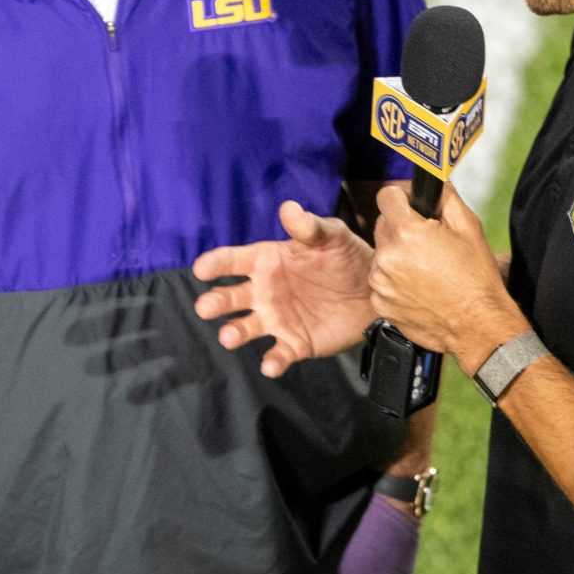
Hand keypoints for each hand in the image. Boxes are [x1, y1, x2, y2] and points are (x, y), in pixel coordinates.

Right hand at [192, 199, 377, 378]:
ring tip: (228, 337)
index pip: (234, 261)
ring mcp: (276, 319)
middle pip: (231, 298)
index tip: (201, 269)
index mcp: (266, 262)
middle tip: (204, 307)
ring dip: (234, 333)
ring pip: (246, 328)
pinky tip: (270, 365)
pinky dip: (272, 361)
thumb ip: (310, 226)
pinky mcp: (294, 344)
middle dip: (216, 302)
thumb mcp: (331, 236)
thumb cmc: (346, 257)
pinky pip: (278, 354)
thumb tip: (288, 207)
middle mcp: (264, 292)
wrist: (373, 292)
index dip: (216, 263)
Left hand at [370, 184, 525, 365]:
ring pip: (381, 254)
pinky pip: (381, 281)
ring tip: (425, 268)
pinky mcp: (380, 304)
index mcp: (407, 233)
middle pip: (383, 225)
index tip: (411, 204)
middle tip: (426, 241)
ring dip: (397, 255)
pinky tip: (419, 287)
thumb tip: (435, 183)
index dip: (401, 197)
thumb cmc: (476, 279)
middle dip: (401, 227)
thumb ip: (447, 198)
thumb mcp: (469, 228)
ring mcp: (381, 282)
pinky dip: (395, 280)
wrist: (476, 325)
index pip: (386, 196)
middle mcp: (388, 256)